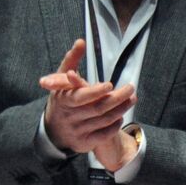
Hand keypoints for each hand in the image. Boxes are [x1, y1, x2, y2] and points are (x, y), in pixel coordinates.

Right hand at [40, 40, 136, 157]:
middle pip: (98, 108)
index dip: (95, 92)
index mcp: (63, 100)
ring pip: (104, 120)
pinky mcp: (85, 143)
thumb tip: (81, 42)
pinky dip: (115, 124)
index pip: (81, 97)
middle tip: (130, 88)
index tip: (109, 85)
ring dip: (121, 109)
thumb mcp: (61, 79)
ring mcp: (77, 131)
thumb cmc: (62, 98)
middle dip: (117, 98)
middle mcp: (69, 117)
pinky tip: (121, 115)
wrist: (53, 129)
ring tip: (132, 98)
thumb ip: (71, 60)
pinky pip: (104, 134)